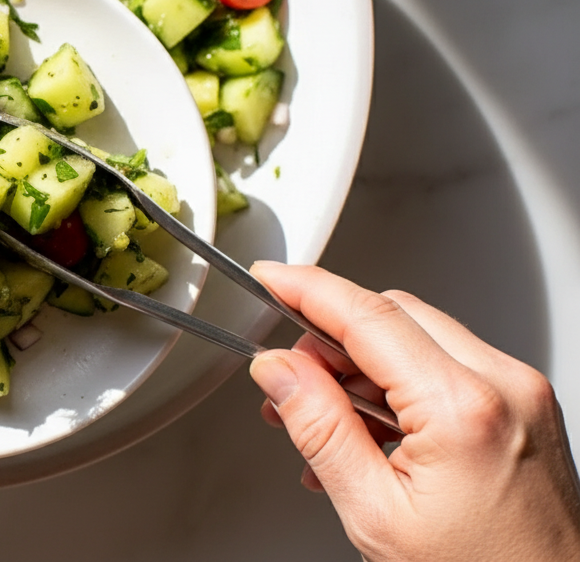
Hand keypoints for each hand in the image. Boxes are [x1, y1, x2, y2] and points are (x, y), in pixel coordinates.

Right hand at [248, 262, 579, 560]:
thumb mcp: (377, 514)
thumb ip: (321, 430)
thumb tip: (279, 371)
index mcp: (465, 408)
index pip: (368, 316)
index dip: (307, 289)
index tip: (270, 280)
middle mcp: (505, 386)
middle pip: (394, 316)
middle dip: (331, 338)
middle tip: (290, 381)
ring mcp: (522, 394)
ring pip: (419, 337)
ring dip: (362, 365)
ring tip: (327, 424)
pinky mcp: (526, 409)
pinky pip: (448, 367)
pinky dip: (399, 386)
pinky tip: (369, 434)